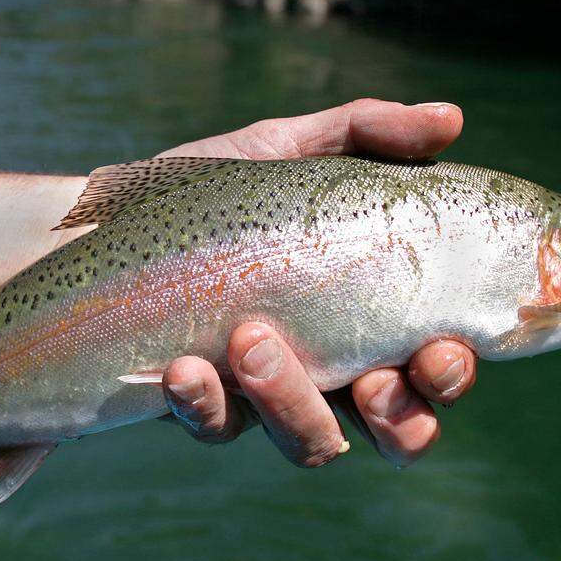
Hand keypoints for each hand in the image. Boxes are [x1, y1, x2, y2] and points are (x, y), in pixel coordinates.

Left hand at [158, 98, 475, 466]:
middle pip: (397, 432)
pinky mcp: (203, 407)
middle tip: (374, 382)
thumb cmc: (217, 187)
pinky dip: (207, 405)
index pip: (433, 365)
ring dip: (294, 404)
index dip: (451, 374)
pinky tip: (184, 367)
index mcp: (368, 313)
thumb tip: (450, 117)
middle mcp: (331, 368)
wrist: (109, 218)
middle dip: (401, 421)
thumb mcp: (290, 150)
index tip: (441, 349)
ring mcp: (267, 395)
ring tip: (253, 341)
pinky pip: (217, 428)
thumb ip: (368, 133)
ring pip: (310, 443)